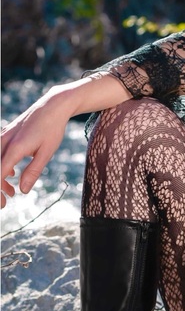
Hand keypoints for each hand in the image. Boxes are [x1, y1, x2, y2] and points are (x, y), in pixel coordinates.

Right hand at [1, 87, 71, 207]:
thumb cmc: (52, 128)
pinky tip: (11, 174)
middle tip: (5, 202)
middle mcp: (3, 142)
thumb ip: (33, 171)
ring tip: (11, 191)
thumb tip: (23, 191)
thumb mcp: (47, 152)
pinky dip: (2, 167)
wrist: (53, 105)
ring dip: (0, 179)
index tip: (2, 205)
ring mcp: (3, 137)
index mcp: (14, 148)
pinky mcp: (5, 134)